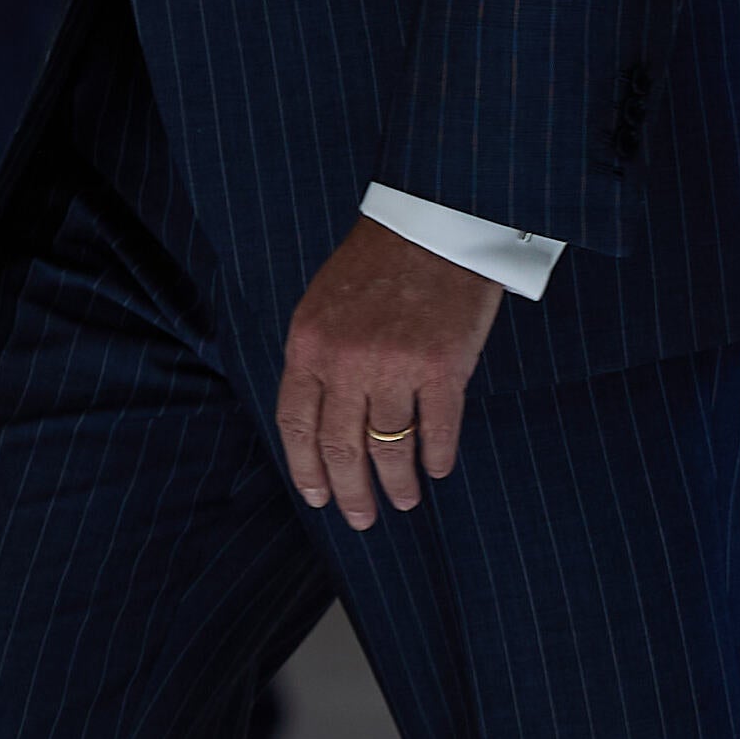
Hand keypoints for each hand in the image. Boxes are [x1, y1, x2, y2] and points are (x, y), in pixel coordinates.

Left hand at [274, 216, 502, 529]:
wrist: (433, 220)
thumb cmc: (378, 261)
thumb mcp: (324, 303)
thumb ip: (317, 358)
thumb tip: (320, 421)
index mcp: (309, 345)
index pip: (297, 427)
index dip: (306, 471)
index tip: (318, 498)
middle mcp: (346, 362)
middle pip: (341, 449)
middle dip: (350, 493)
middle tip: (361, 518)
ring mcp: (395, 366)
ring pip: (389, 449)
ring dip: (397, 484)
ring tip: (404, 499)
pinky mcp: (442, 366)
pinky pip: (437, 431)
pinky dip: (437, 457)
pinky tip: (437, 469)